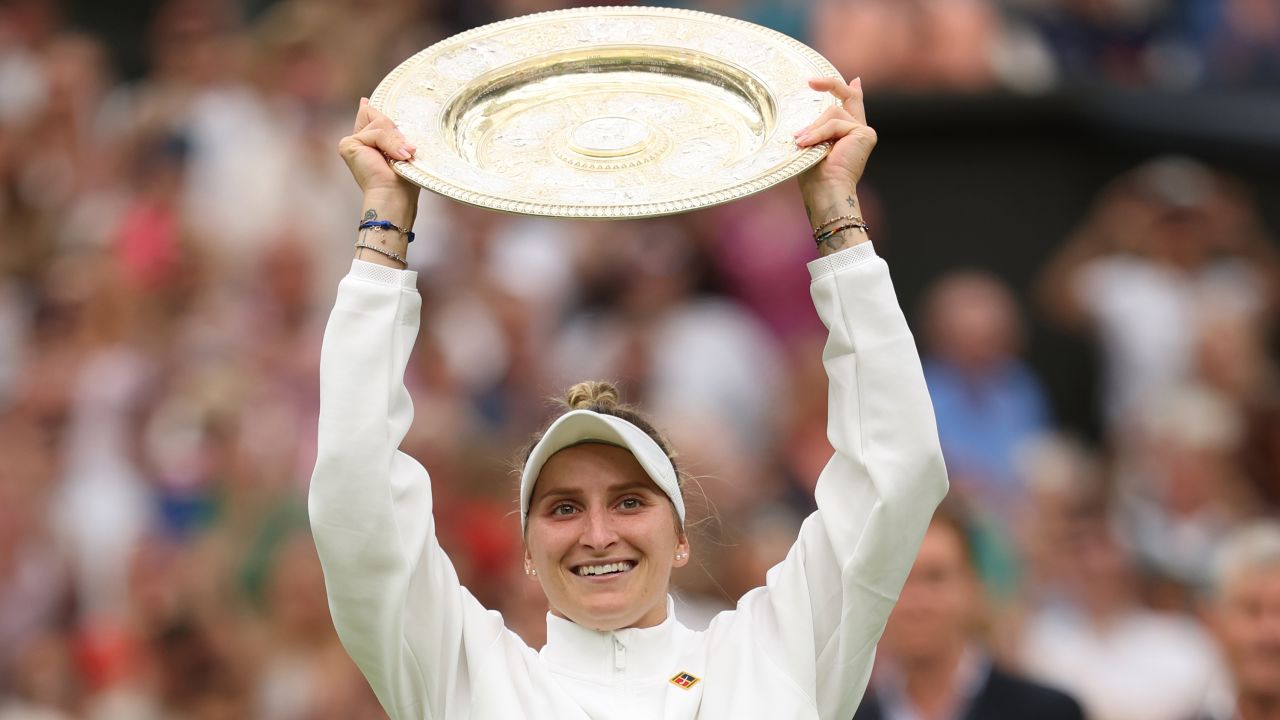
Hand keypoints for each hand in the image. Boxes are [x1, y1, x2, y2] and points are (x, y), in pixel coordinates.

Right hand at [337, 98, 419, 199]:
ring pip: (379, 123)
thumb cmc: (402, 179)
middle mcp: (358, 141)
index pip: (370, 115)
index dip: (373, 109)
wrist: (394, 196)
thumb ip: (387, 128)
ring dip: (396, 141)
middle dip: (396, 132)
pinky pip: (375, 132)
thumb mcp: (399, 147)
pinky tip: (395, 158)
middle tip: (405, 152)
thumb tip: (365, 103)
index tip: (366, 101)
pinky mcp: (348, 144)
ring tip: (403, 158)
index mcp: (369, 142)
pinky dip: (388, 144)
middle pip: (378, 116)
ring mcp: (352, 142)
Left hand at [794, 76, 876, 192]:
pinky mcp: (864, 133)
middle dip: (830, 85)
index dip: (848, 90)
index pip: (851, 106)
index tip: (851, 80)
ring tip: (801, 143)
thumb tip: (805, 126)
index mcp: (848, 136)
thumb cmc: (815, 178)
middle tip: (811, 81)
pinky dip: (819, 133)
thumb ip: (815, 131)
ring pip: (833, 112)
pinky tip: (807, 144)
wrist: (826, 192)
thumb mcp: (813, 147)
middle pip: (848, 97)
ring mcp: (863, 132)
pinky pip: (835, 123)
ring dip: (814, 128)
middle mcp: (859, 131)